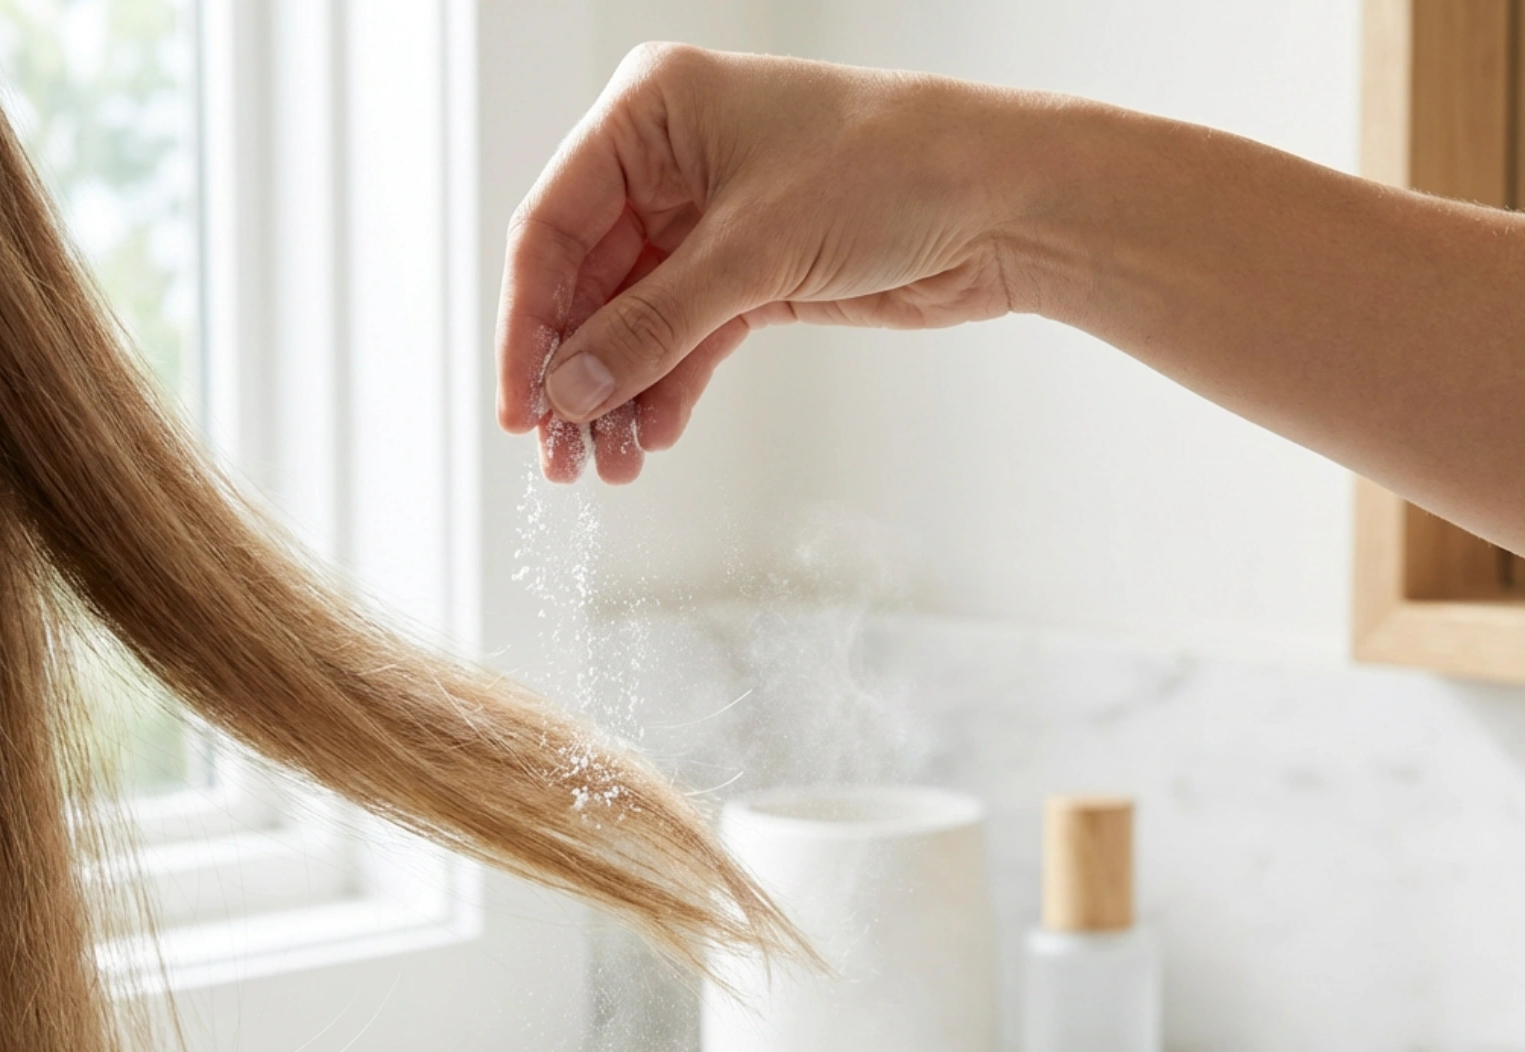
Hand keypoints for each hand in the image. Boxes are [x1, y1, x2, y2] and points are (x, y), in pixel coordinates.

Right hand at [495, 44, 1016, 482]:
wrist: (1005, 202)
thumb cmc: (890, 170)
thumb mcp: (754, 250)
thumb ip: (653, 325)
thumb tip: (570, 392)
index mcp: (652, 113)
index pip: (552, 225)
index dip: (528, 321)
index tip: (520, 405)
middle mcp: (669, 162)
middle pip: (587, 283)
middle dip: (576, 373)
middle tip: (559, 456)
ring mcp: (709, 221)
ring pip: (634, 321)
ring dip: (619, 395)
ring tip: (608, 466)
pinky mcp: (750, 274)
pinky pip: (684, 340)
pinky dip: (667, 389)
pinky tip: (654, 438)